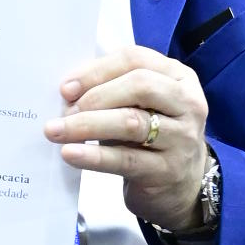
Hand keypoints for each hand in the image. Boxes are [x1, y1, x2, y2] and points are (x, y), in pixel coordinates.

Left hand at [45, 42, 209, 228]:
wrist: (182, 185)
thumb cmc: (152, 136)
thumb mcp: (140, 105)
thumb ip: (111, 89)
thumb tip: (68, 90)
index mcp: (178, 76)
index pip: (136, 59)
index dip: (97, 70)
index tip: (66, 87)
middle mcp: (188, 103)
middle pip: (139, 86)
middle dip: (94, 96)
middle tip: (64, 111)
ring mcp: (182, 138)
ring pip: (132, 122)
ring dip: (87, 124)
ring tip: (56, 130)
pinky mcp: (168, 170)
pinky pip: (126, 159)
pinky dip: (94, 156)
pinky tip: (70, 153)